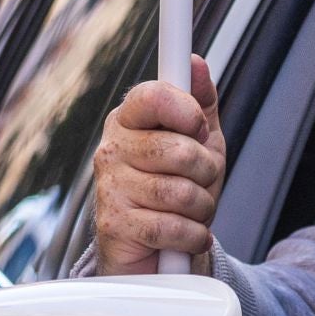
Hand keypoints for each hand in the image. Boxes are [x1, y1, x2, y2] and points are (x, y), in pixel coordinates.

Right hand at [93, 54, 225, 274]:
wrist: (156, 252)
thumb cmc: (177, 188)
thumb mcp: (199, 140)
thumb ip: (200, 101)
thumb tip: (196, 63)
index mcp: (130, 119)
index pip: (154, 95)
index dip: (187, 111)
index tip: (199, 128)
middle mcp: (112, 148)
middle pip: (179, 149)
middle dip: (205, 171)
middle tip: (200, 180)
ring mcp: (109, 187)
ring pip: (179, 191)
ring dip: (201, 206)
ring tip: (192, 210)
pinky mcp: (113, 225)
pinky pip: (170, 226)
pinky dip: (192, 234)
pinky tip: (188, 233)